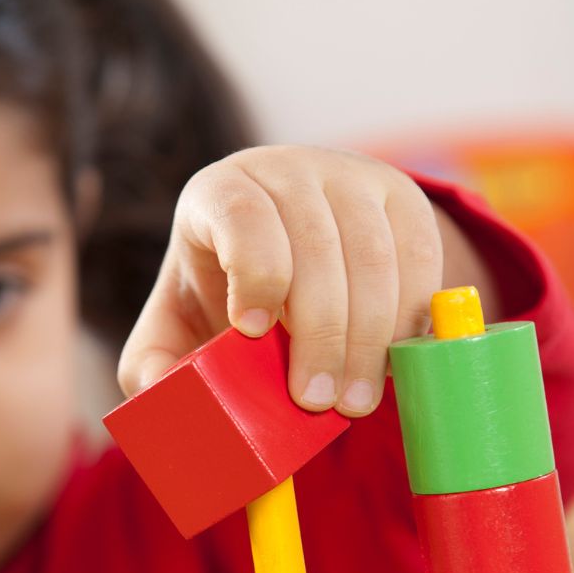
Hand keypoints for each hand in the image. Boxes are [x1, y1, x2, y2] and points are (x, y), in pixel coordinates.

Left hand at [119, 145, 495, 415]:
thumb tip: (160, 393)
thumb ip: (154, 362)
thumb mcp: (175, 324)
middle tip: (316, 401)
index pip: (242, 215)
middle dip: (319, 336)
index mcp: (219, 192)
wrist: (288, 247)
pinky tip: (388, 365)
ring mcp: (349, 178)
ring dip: (368, 341)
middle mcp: (286, 171)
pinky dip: (408, 319)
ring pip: (373, 258)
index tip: (251, 333)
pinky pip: (419, 258)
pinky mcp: (401, 198)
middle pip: (316, 248)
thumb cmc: (222, 292)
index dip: (254, 272)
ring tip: (354, 402)